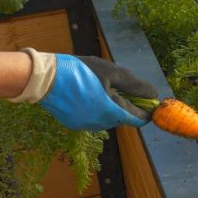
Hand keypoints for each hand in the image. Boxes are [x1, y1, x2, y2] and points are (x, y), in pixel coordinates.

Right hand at [13, 50, 157, 131]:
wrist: (44, 78)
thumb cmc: (80, 71)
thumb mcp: (111, 72)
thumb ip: (135, 85)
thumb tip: (154, 94)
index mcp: (111, 112)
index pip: (138, 119)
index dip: (146, 109)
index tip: (148, 99)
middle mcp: (99, 124)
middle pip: (123, 117)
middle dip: (126, 104)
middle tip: (118, 84)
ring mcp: (85, 126)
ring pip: (107, 118)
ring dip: (110, 106)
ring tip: (100, 86)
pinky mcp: (74, 124)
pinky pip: (93, 118)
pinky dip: (95, 108)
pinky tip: (87, 93)